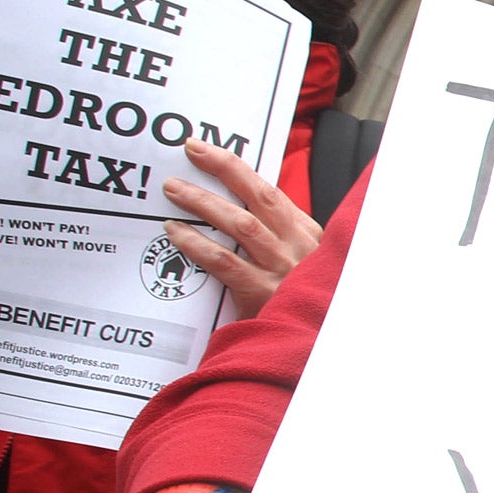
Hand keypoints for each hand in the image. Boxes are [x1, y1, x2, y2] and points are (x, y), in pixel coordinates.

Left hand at [162, 139, 322, 316]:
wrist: (318, 341)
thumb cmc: (304, 302)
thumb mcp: (304, 265)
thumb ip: (278, 239)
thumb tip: (235, 212)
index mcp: (307, 235)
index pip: (270, 192)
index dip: (236, 168)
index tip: (206, 151)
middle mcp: (297, 247)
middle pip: (258, 198)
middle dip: (222, 170)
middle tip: (190, 153)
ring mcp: (282, 270)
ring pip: (240, 225)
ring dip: (204, 203)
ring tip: (175, 190)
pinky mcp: (264, 294)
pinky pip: (225, 262)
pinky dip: (198, 245)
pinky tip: (177, 233)